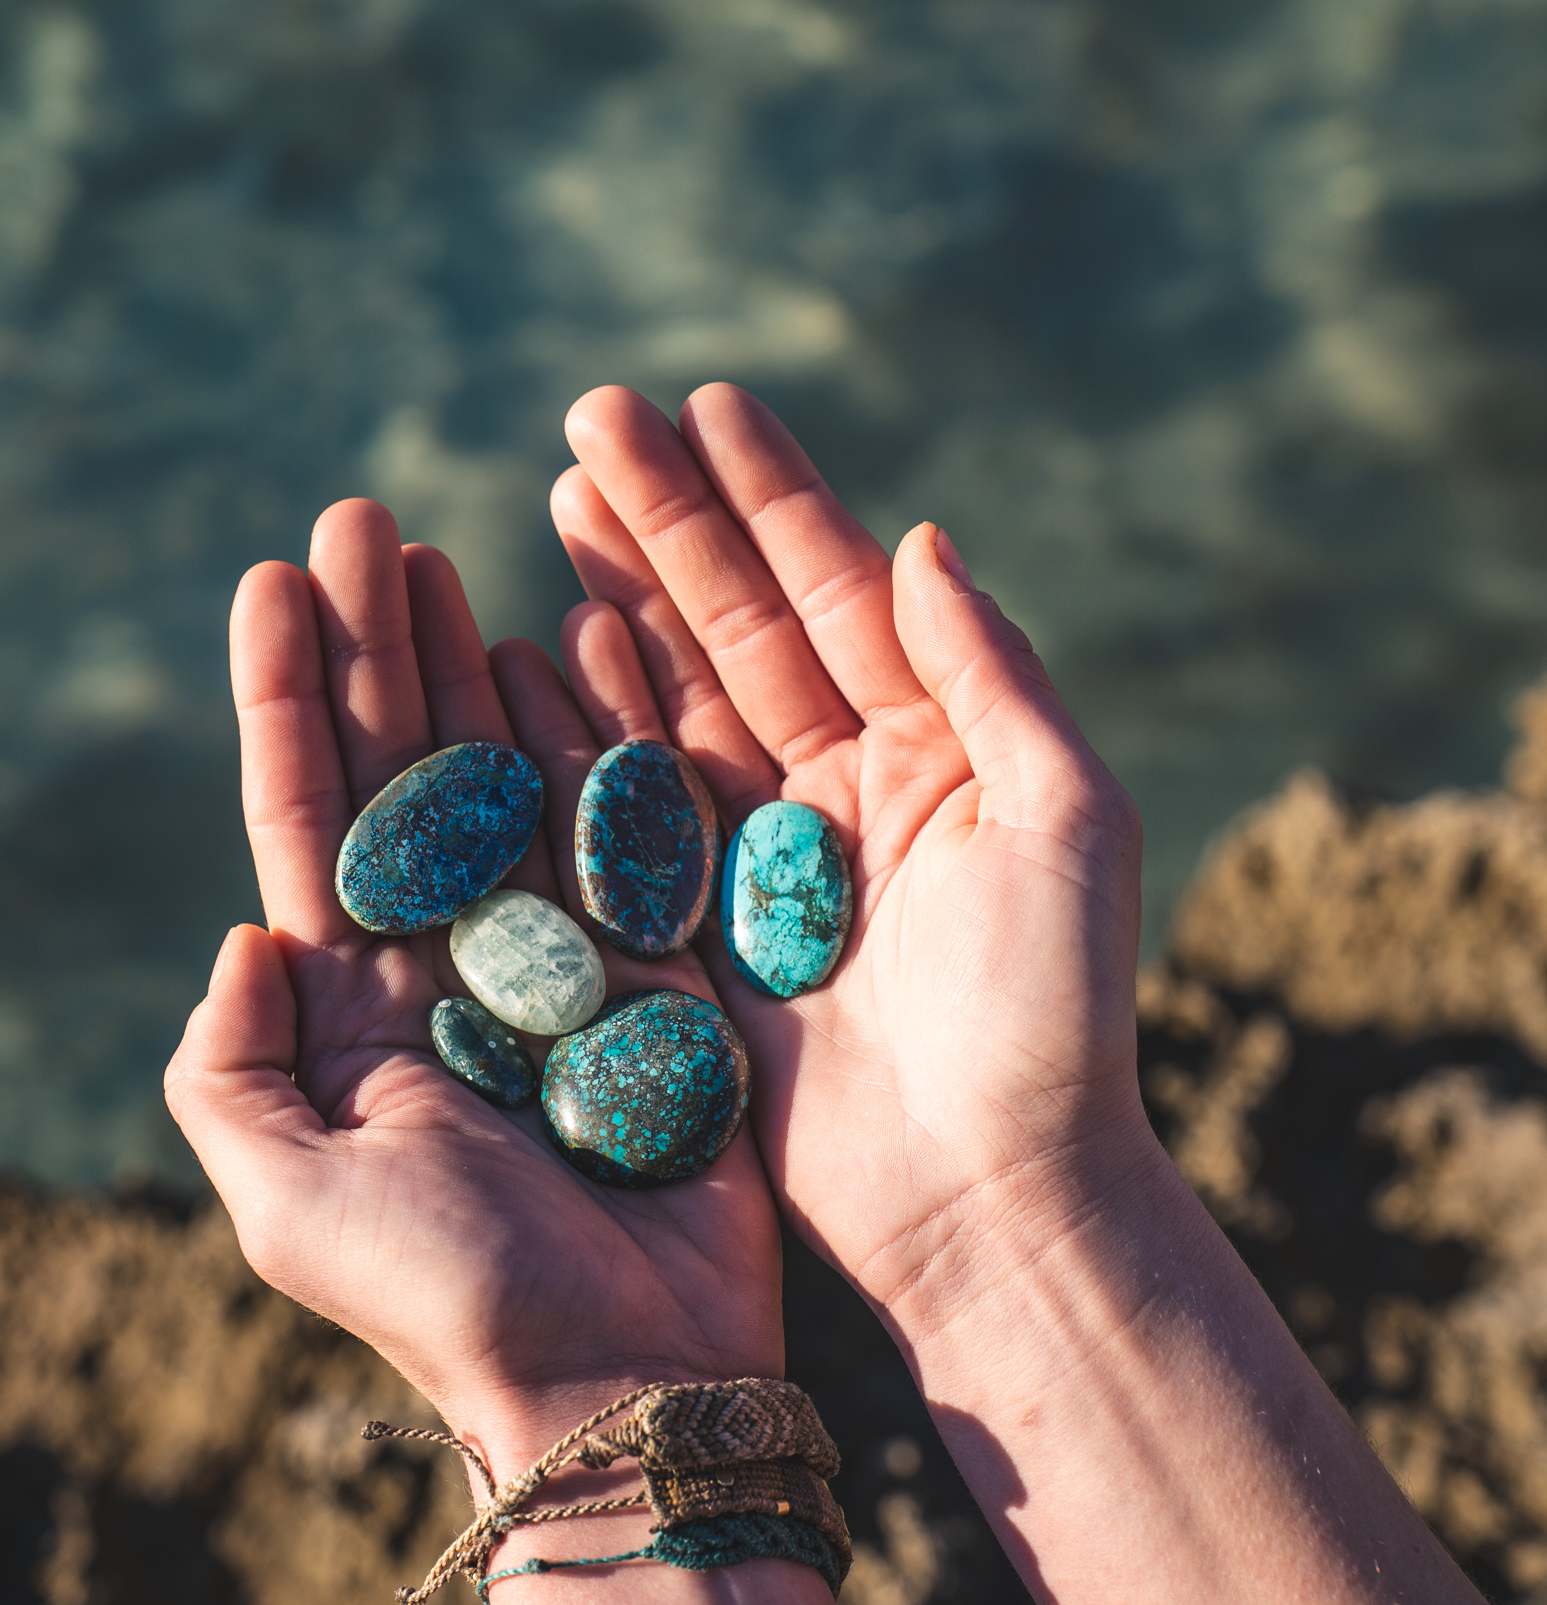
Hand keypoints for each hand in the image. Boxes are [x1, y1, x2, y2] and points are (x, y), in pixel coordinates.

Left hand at [164, 500, 780, 1475]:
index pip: (309, 818)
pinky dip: (607, 732)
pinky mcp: (655, 974)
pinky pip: (624, 828)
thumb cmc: (450, 1299)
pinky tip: (587, 638)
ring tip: (453, 557)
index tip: (275, 582)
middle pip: (405, 770)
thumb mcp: (286, 1201)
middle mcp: (447, 965)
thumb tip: (245, 934)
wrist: (624, 1377)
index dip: (289, 699)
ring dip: (477, 665)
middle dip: (379, 648)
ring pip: (509, 777)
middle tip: (369, 524)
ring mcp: (557, 962)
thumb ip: (228, 1071)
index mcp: (352, 1008)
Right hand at [551, 383, 1154, 1320]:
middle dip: (669, 522)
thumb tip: (924, 537)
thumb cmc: (1053, 1016)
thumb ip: (993, 674)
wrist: (989, 1199)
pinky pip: (630, 811)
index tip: (703, 405)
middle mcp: (847, 789)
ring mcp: (762, 861)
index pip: (839, 593)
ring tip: (555, 499)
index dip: (771, 497)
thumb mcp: (1067, 821)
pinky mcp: (699, 938)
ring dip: (617, 599)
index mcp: (940, 750)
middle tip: (588, 419)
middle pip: (741, 625)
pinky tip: (536, 645)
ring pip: (676, 699)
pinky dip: (584, 727)